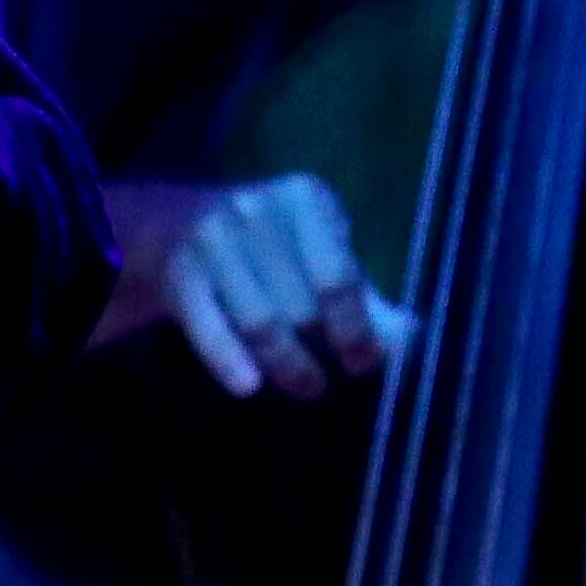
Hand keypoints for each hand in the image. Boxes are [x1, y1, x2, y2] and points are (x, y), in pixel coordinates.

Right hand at [163, 173, 391, 401]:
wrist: (175, 226)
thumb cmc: (270, 245)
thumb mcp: (318, 251)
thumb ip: (362, 295)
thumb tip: (409, 338)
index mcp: (302, 198)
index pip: (338, 275)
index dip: (357, 327)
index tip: (366, 363)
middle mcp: (255, 211)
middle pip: (300, 303)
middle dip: (322, 348)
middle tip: (331, 379)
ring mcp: (213, 241)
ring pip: (260, 321)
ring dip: (287, 364)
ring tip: (306, 386)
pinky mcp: (180, 275)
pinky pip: (209, 328)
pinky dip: (229, 360)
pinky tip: (248, 387)